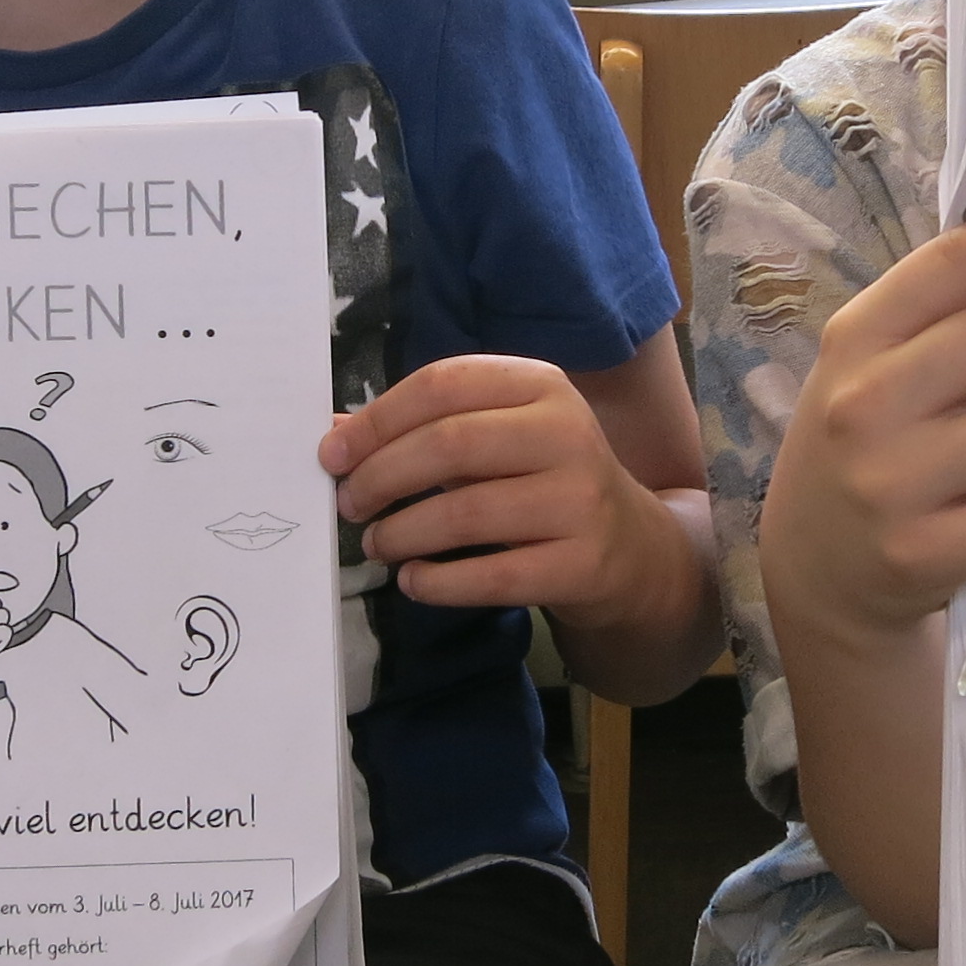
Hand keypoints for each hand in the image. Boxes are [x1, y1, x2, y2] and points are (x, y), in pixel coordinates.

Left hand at [322, 354, 672, 620]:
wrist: (631, 548)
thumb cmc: (544, 481)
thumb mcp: (498, 437)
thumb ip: (423, 429)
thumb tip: (334, 436)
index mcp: (540, 385)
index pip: (444, 384)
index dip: (378, 419)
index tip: (333, 454)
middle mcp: (567, 433)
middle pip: (450, 444)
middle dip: (381, 477)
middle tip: (349, 505)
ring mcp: (580, 499)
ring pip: (465, 513)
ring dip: (402, 533)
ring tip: (377, 544)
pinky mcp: (582, 563)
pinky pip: (492, 576)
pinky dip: (438, 582)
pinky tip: (413, 581)